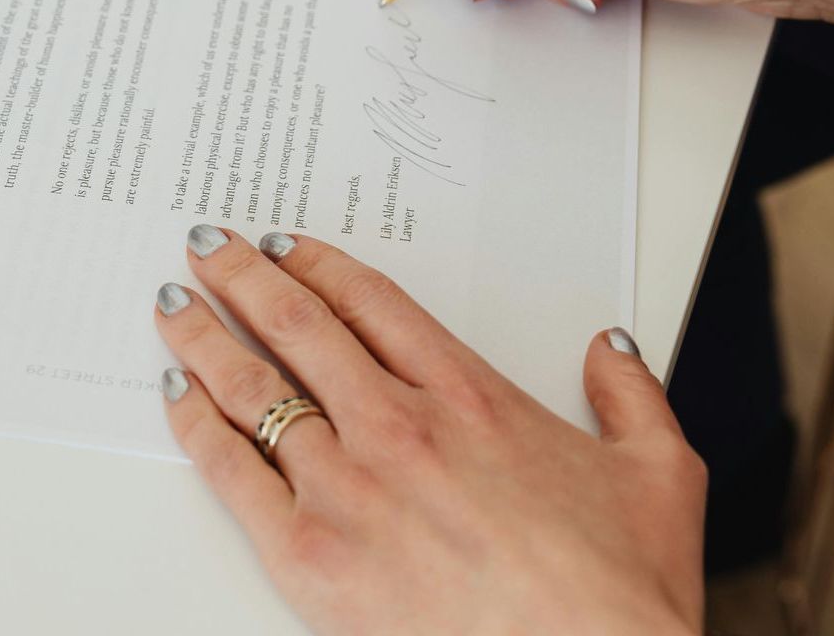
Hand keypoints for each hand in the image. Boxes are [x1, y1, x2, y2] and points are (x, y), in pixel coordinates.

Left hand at [155, 227, 705, 635]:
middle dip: (245, 277)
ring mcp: (351, 489)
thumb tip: (612, 348)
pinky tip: (177, 397)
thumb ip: (632, 393)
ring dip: (207, 337)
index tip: (286, 245)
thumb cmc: (617, 587)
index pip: (372, 302)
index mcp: (469, 395)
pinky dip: (198, 428)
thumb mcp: (659, 471)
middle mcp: (400, 426)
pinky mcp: (314, 560)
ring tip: (175, 305)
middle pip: (301, 326)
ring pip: (256, 388)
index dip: (320, 264)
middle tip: (210, 247)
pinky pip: (234, 475)